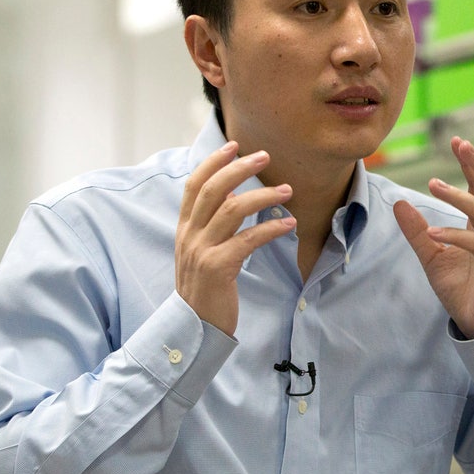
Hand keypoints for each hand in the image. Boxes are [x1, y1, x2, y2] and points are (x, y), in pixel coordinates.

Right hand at [175, 141, 295, 334]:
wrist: (195, 327)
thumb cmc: (205, 287)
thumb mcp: (201, 250)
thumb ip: (212, 222)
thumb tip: (231, 193)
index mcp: (184, 228)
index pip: (194, 185)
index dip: (213, 163)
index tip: (234, 146)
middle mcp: (190, 235)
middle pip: (213, 189)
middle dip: (239, 168)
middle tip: (264, 156)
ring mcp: (201, 251)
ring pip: (231, 209)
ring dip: (263, 196)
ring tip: (287, 190)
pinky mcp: (218, 268)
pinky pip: (248, 239)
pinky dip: (270, 228)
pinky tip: (289, 224)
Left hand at [394, 137, 473, 338]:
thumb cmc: (461, 288)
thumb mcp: (432, 257)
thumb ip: (417, 232)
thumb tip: (399, 204)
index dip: (472, 164)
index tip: (457, 142)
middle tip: (461, 144)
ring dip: (460, 196)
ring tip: (433, 184)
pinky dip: (455, 236)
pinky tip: (434, 231)